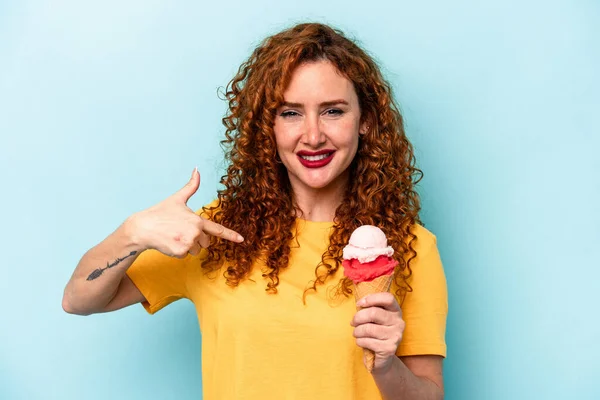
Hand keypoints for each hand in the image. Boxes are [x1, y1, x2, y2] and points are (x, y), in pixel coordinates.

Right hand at [126, 168, 242, 256]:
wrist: (143, 227)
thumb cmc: (160, 213)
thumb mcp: (177, 199)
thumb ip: (191, 186)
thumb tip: (197, 169)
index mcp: (197, 220)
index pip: (217, 229)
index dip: (231, 235)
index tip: (242, 239)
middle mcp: (195, 232)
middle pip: (206, 243)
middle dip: (196, 240)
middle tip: (180, 232)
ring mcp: (188, 243)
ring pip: (196, 251)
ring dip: (187, 247)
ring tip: (174, 237)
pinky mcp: (180, 252)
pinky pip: (185, 256)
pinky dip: (178, 251)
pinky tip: (169, 243)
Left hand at [350, 292, 404, 371]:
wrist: (383, 358)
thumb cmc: (375, 334)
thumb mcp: (375, 319)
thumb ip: (370, 309)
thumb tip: (359, 303)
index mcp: (396, 311)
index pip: (388, 298)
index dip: (371, 298)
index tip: (359, 304)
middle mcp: (399, 322)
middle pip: (374, 313)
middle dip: (358, 317)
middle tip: (353, 322)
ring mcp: (395, 336)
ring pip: (369, 328)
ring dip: (357, 331)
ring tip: (356, 333)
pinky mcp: (389, 348)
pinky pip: (368, 341)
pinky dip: (359, 341)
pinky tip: (361, 342)